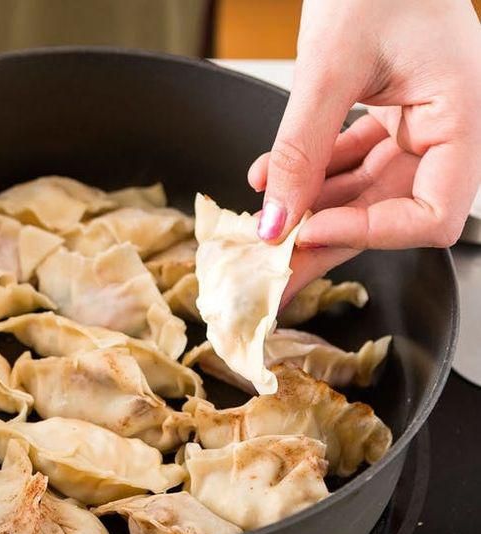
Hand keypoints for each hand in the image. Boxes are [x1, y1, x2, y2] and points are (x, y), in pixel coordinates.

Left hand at [247, 0, 480, 297]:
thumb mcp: (329, 69)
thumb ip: (300, 150)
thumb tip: (275, 221)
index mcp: (463, 115)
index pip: (436, 214)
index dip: (373, 232)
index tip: (309, 230)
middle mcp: (449, 126)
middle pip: (391, 211)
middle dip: (326, 240)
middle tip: (274, 276)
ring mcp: (421, 120)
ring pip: (367, 190)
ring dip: (311, 210)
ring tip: (261, 231)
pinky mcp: (392, 112)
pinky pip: (353, 160)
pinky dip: (311, 173)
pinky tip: (268, 180)